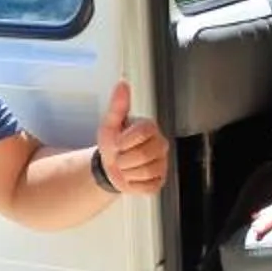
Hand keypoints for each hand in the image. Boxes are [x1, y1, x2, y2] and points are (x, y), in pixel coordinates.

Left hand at [95, 79, 169, 197]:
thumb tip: (123, 84)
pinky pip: (147, 186)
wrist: (109, 167)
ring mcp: (162, 164)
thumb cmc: (113, 143)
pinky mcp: (160, 181)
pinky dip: (133, 184)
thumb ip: (118, 105)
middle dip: (123, 159)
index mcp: (150, 128)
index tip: (118, 142)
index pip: (143, 132)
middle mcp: (160, 145)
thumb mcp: (110, 123)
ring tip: (125, 167)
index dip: (125, 141)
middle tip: (119, 157)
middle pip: (144, 155)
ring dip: (127, 172)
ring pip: (145, 172)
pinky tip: (131, 177)